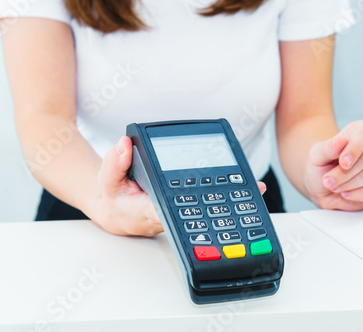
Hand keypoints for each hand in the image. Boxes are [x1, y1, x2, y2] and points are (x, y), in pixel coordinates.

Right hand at [91, 136, 267, 236]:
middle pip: (198, 212)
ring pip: (205, 210)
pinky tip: (241, 187)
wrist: (115, 209)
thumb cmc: (113, 196)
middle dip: (224, 203)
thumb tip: (125, 144)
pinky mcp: (183, 210)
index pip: (172, 211)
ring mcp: (177, 215)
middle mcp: (167, 217)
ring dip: (229, 201)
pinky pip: (203, 204)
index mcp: (148, 212)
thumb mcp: (107, 180)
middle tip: (251, 190)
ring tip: (255, 189)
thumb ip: (114, 162)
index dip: (193, 207)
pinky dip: (221, 195)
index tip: (216, 199)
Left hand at [305, 120, 362, 210]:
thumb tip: (339, 143)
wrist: (323, 187)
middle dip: (345, 173)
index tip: (342, 163)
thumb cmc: (322, 167)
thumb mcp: (316, 155)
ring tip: (334, 187)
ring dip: (350, 184)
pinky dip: (361, 195)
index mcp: (360, 130)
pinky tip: (347, 194)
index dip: (354, 149)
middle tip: (328, 181)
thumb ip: (327, 148)